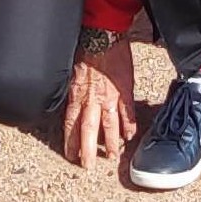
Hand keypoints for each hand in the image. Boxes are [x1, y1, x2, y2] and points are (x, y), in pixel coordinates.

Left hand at [63, 40, 136, 167]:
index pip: (71, 124)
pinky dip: (129, 125)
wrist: (103, 35)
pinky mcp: (125, 91)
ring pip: (109, 125)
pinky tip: (129, 136)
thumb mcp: (71, 73)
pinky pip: (127, 112)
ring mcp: (110, 97)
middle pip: (88, 131)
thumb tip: (72, 104)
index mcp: (77, 95)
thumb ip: (73, 91)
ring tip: (111, 156)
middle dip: (88, 151)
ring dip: (109, 143)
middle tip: (88, 166)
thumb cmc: (85, 49)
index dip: (70, 142)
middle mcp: (92, 100)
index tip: (71, 156)